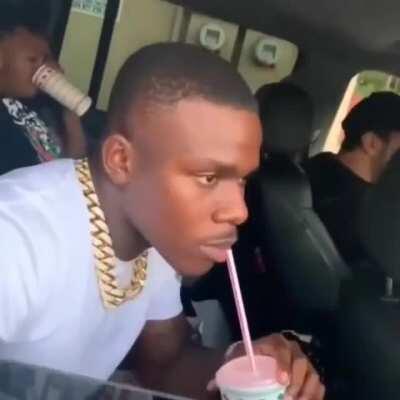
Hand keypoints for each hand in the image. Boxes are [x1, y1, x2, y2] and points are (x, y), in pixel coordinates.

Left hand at [209, 334, 324, 399]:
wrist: (262, 353)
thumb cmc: (250, 356)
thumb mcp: (238, 358)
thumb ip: (226, 371)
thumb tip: (210, 385)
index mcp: (275, 342)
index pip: (282, 350)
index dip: (283, 365)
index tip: (281, 382)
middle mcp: (293, 349)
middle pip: (301, 364)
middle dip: (297, 384)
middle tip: (287, 399)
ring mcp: (305, 362)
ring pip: (312, 376)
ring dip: (307, 394)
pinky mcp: (312, 374)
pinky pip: (319, 386)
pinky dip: (315, 397)